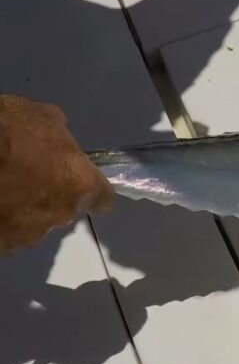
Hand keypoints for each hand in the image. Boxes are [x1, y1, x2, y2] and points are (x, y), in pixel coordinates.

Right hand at [0, 95, 113, 253]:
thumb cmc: (6, 130)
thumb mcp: (43, 117)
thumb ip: (62, 138)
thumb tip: (62, 145)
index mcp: (79, 184)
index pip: (103, 200)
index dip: (93, 193)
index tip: (79, 185)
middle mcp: (60, 214)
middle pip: (65, 210)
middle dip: (51, 197)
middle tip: (27, 178)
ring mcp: (29, 234)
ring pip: (34, 225)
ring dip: (24, 211)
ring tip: (4, 190)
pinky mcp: (3, 246)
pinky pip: (8, 235)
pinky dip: (3, 223)